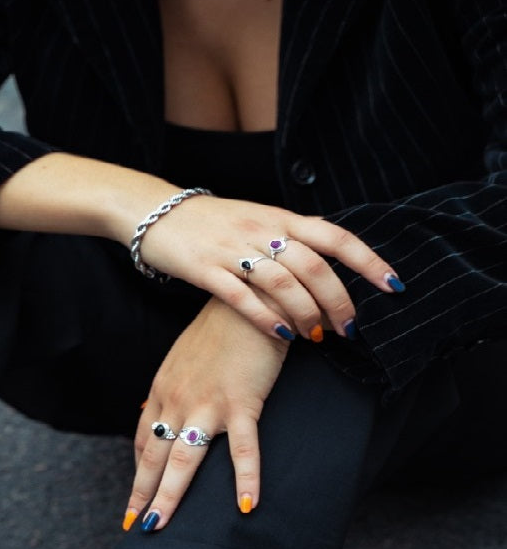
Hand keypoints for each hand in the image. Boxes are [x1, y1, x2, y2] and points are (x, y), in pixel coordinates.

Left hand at [124, 298, 288, 531]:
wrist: (251, 291)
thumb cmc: (223, 326)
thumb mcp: (187, 356)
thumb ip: (176, 386)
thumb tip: (160, 411)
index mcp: (164, 388)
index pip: (144, 437)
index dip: (140, 469)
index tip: (137, 494)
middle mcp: (177, 399)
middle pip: (154, 456)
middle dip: (142, 493)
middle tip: (134, 526)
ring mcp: (207, 403)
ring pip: (183, 460)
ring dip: (169, 496)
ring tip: (159, 526)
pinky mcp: (241, 402)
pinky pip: (243, 449)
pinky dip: (246, 479)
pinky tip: (247, 507)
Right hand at [136, 194, 402, 342]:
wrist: (156, 212)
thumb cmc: (211, 223)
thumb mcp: (256, 220)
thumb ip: (288, 240)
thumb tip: (326, 267)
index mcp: (279, 217)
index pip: (334, 237)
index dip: (367, 261)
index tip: (392, 285)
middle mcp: (261, 229)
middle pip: (313, 264)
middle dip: (338, 299)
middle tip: (349, 327)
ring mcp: (233, 249)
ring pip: (283, 282)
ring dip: (306, 312)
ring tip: (317, 336)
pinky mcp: (206, 269)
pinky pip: (243, 297)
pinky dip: (268, 318)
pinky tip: (284, 334)